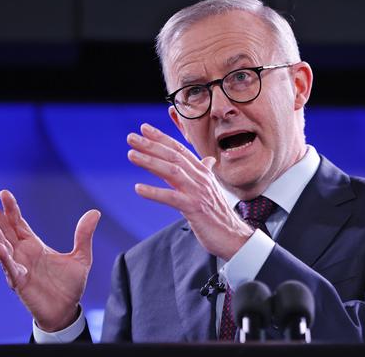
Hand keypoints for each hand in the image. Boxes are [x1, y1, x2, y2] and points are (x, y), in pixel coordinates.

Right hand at [0, 190, 100, 331]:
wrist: (67, 310)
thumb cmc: (70, 285)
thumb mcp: (81, 257)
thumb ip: (84, 235)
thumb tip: (95, 212)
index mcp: (35, 245)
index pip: (19, 223)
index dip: (11, 209)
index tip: (4, 193)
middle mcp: (23, 254)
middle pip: (5, 231)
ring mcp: (19, 267)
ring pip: (1, 246)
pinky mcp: (19, 282)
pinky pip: (9, 268)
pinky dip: (3, 257)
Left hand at [127, 123, 252, 259]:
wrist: (233, 236)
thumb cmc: (219, 214)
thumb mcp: (211, 189)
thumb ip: (205, 173)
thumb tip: (207, 160)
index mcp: (202, 173)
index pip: (180, 150)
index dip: (162, 138)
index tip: (144, 128)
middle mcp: (201, 178)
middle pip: (174, 156)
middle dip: (151, 145)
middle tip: (131, 137)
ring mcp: (198, 193)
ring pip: (172, 172)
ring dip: (150, 162)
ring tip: (131, 154)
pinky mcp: (195, 209)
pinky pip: (172, 198)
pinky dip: (154, 192)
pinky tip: (138, 188)